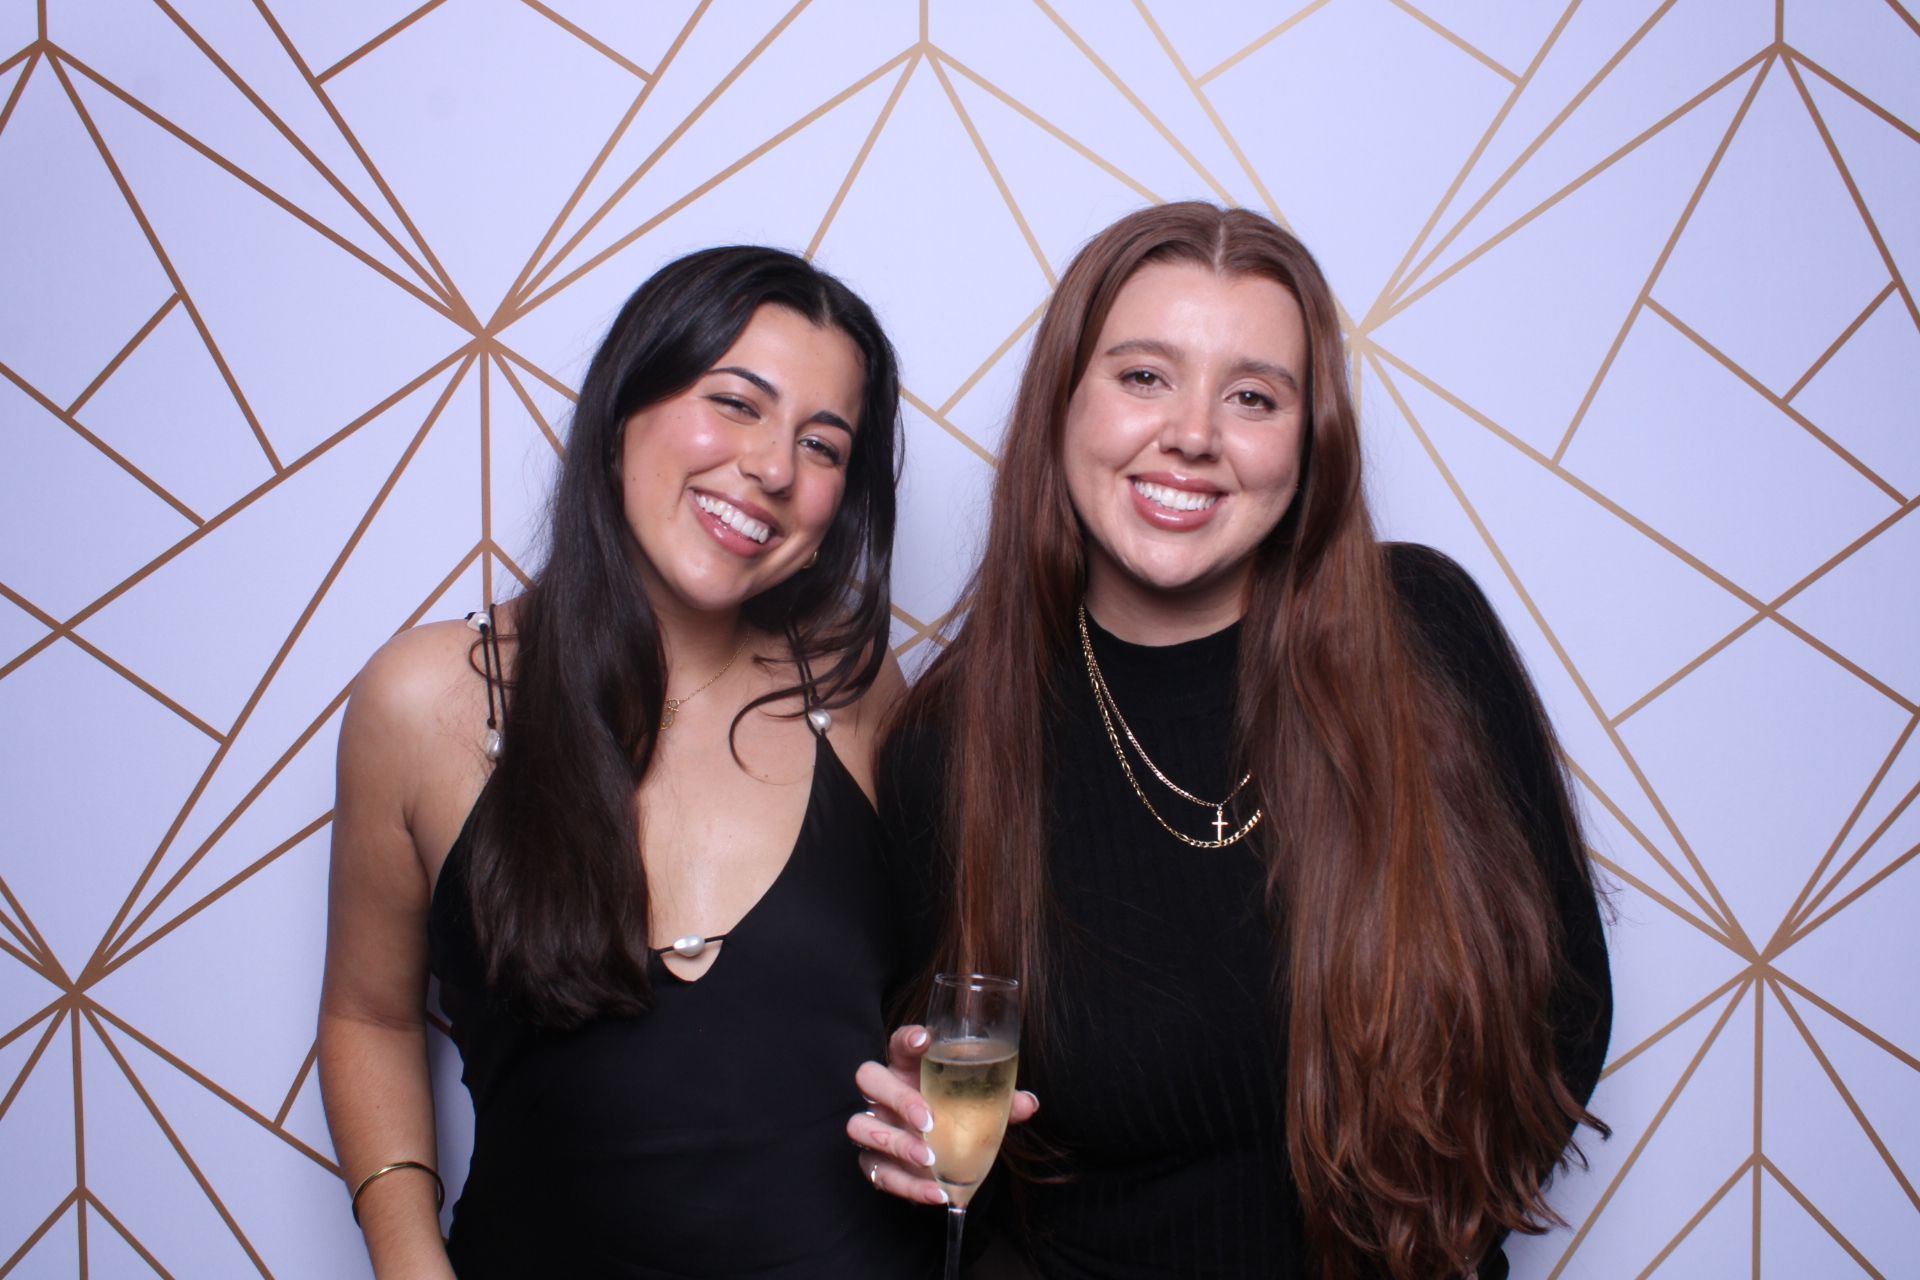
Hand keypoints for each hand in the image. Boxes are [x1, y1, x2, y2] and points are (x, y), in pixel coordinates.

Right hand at [847, 1024, 1038, 1204]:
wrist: (943, 1158)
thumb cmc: (955, 1116)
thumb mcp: (978, 1106)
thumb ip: (1000, 1102)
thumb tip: (1029, 1103)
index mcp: (908, 1068)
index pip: (899, 1043)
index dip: (907, 1038)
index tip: (924, 1039)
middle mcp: (884, 1093)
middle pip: (869, 1078)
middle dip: (897, 1098)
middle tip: (928, 1120)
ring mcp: (875, 1126)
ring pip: (860, 1125)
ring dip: (896, 1143)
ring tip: (929, 1159)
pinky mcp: (874, 1161)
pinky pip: (878, 1173)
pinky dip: (907, 1186)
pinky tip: (935, 1192)